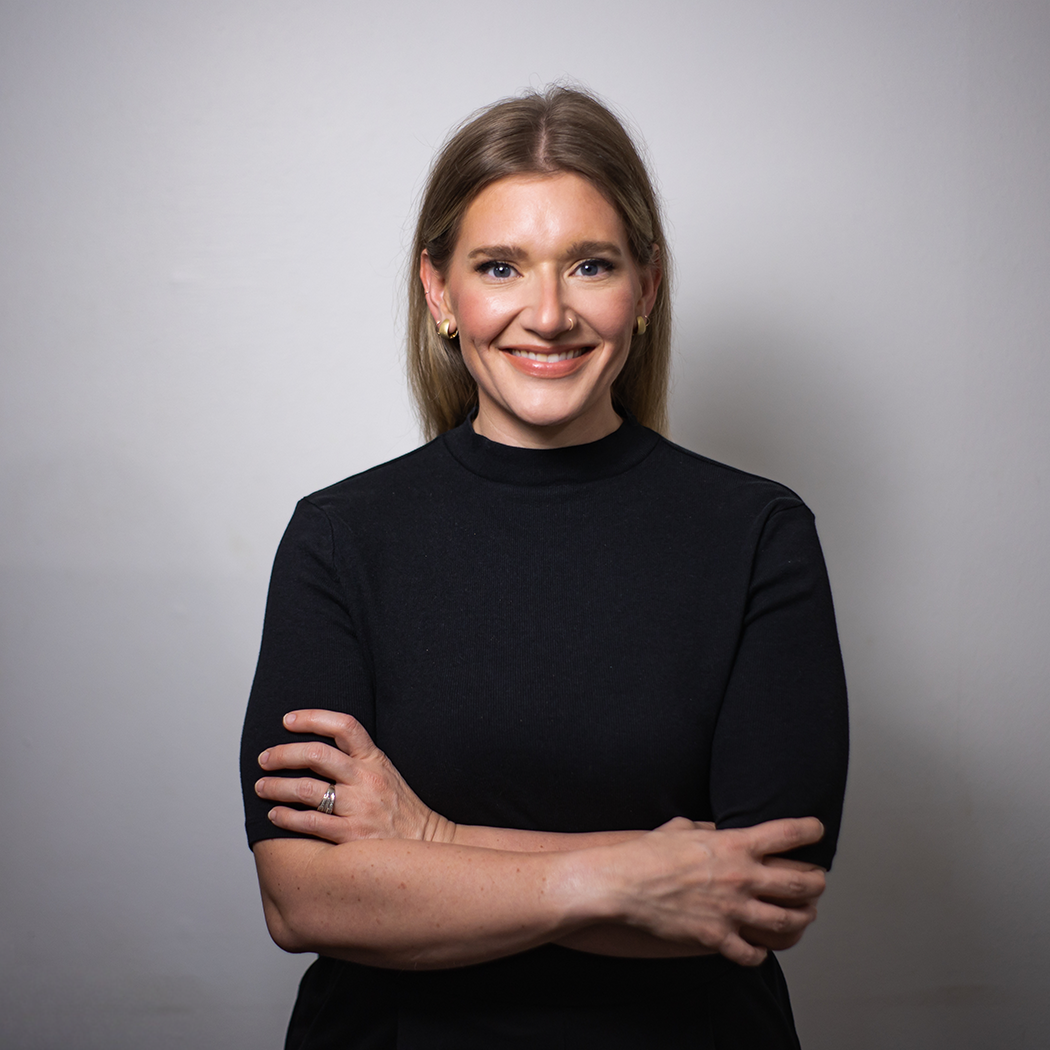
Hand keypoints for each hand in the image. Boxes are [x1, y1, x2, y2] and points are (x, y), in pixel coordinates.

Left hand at [255, 710, 455, 844]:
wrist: (427, 843)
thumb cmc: (401, 808)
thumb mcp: (386, 772)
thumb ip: (358, 758)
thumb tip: (317, 748)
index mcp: (375, 759)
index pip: (344, 726)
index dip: (312, 718)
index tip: (287, 720)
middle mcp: (367, 780)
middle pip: (316, 755)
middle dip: (283, 754)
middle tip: (264, 758)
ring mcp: (359, 808)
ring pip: (307, 790)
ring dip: (277, 786)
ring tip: (262, 787)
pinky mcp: (352, 836)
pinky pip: (310, 823)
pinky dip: (287, 817)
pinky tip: (275, 814)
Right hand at [606, 816, 825, 965]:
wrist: (624, 883)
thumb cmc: (648, 853)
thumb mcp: (681, 827)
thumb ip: (706, 828)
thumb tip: (711, 828)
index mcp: (734, 844)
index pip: (788, 833)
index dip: (810, 829)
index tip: (816, 830)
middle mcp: (741, 877)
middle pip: (801, 883)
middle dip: (816, 883)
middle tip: (816, 882)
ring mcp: (732, 910)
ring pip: (788, 921)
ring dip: (801, 919)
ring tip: (803, 916)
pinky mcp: (717, 937)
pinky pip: (753, 953)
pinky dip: (761, 953)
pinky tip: (760, 948)